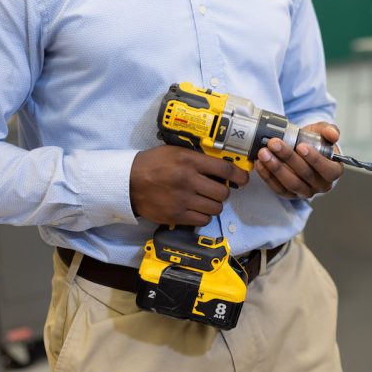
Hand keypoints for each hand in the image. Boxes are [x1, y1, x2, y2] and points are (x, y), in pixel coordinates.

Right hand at [130, 145, 249, 225]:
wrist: (128, 182)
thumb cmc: (153, 164)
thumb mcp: (176, 152)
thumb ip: (197, 158)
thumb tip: (221, 166)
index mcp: (189, 161)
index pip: (224, 169)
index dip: (239, 175)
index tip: (244, 179)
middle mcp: (188, 180)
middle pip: (223, 192)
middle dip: (224, 192)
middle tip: (217, 190)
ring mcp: (183, 200)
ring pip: (215, 208)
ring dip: (214, 205)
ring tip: (206, 200)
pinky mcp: (176, 216)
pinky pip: (203, 220)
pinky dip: (204, 216)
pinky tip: (197, 209)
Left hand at [255, 122, 343, 198]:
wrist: (301, 148)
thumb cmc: (315, 142)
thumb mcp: (323, 132)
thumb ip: (329, 131)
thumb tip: (333, 135)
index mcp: (334, 170)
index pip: (329, 170)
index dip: (315, 159)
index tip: (301, 146)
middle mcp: (321, 185)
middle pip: (306, 175)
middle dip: (288, 158)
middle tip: (274, 143)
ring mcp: (305, 191)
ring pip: (291, 183)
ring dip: (276, 168)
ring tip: (264, 152)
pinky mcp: (289, 194)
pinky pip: (278, 188)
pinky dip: (268, 176)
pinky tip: (260, 163)